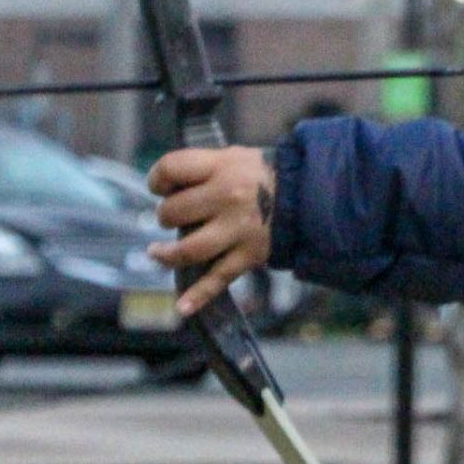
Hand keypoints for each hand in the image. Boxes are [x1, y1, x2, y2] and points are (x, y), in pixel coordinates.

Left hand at [147, 145, 276, 317]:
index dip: (157, 180)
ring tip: (157, 253)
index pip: (171, 168)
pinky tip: (181, 307)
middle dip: (167, 216)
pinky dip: (198, 296)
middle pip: (173, 211)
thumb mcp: (234, 157)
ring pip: (188, 248)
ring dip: (167, 254)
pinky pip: (218, 279)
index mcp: (222, 166)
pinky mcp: (247, 256)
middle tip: (174, 217)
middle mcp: (227, 197)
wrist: (306, 198)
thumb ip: (201, 168)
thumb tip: (166, 187)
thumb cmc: (261, 176)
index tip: (160, 188)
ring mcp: (237, 230)